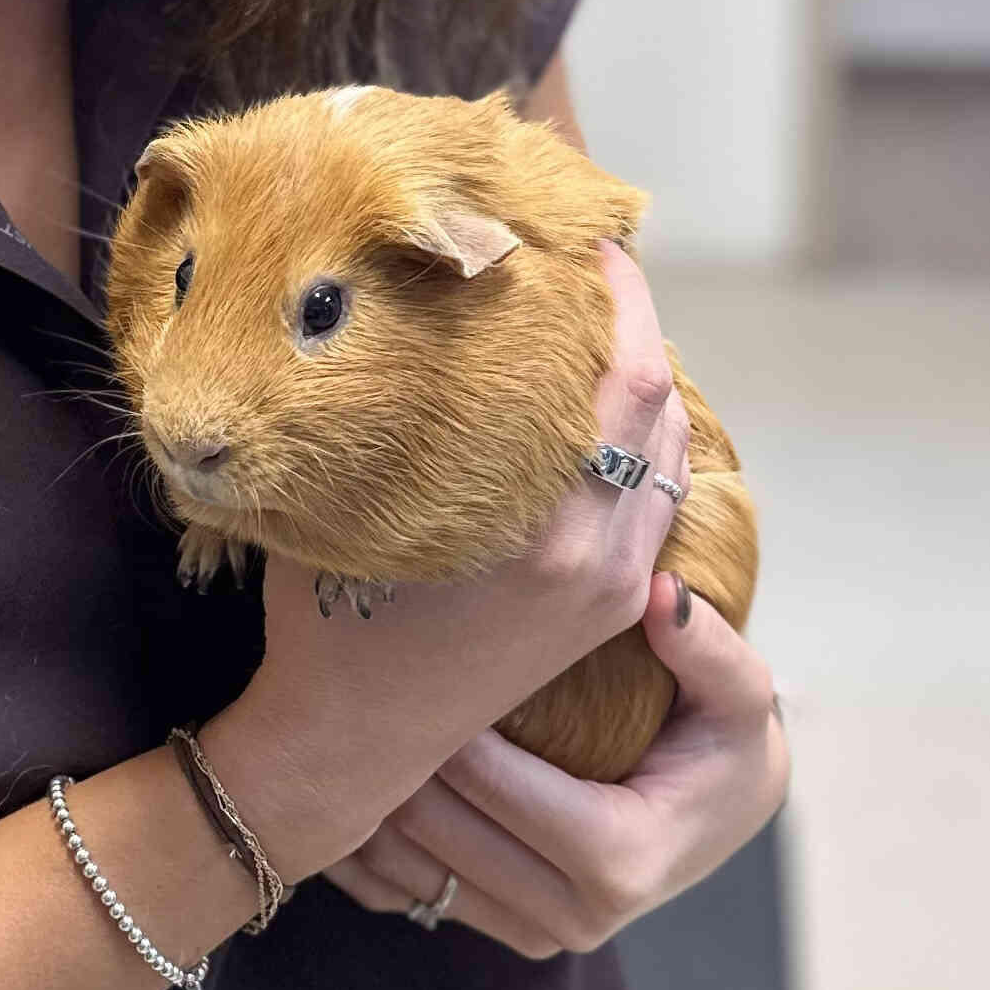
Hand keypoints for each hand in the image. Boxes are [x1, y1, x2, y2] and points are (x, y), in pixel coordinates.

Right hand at [202, 244, 689, 882]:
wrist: (348, 752)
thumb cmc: (324, 624)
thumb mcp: (341, 508)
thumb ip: (368, 420)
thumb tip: (367, 307)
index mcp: (550, 532)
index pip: (632, 381)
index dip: (625, 297)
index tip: (593, 237)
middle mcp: (602, 560)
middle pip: (661, 408)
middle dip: (637, 326)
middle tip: (591, 267)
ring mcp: (614, 589)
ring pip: (665, 454)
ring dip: (640, 384)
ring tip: (591, 327)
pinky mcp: (608, 608)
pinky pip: (652, 498)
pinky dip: (637, 442)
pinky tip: (589, 410)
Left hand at [328, 573, 787, 955]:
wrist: (724, 809)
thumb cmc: (724, 741)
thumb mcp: (740, 692)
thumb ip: (708, 648)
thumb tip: (661, 594)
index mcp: (623, 860)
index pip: (499, 789)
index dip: (447, 721)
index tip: (406, 652)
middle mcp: (577, 917)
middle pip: (443, 832)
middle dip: (394, 753)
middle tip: (352, 674)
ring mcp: (539, 935)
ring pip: (414, 871)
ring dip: (370, 800)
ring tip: (336, 717)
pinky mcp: (509, 932)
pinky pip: (412, 898)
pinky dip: (370, 850)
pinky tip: (343, 779)